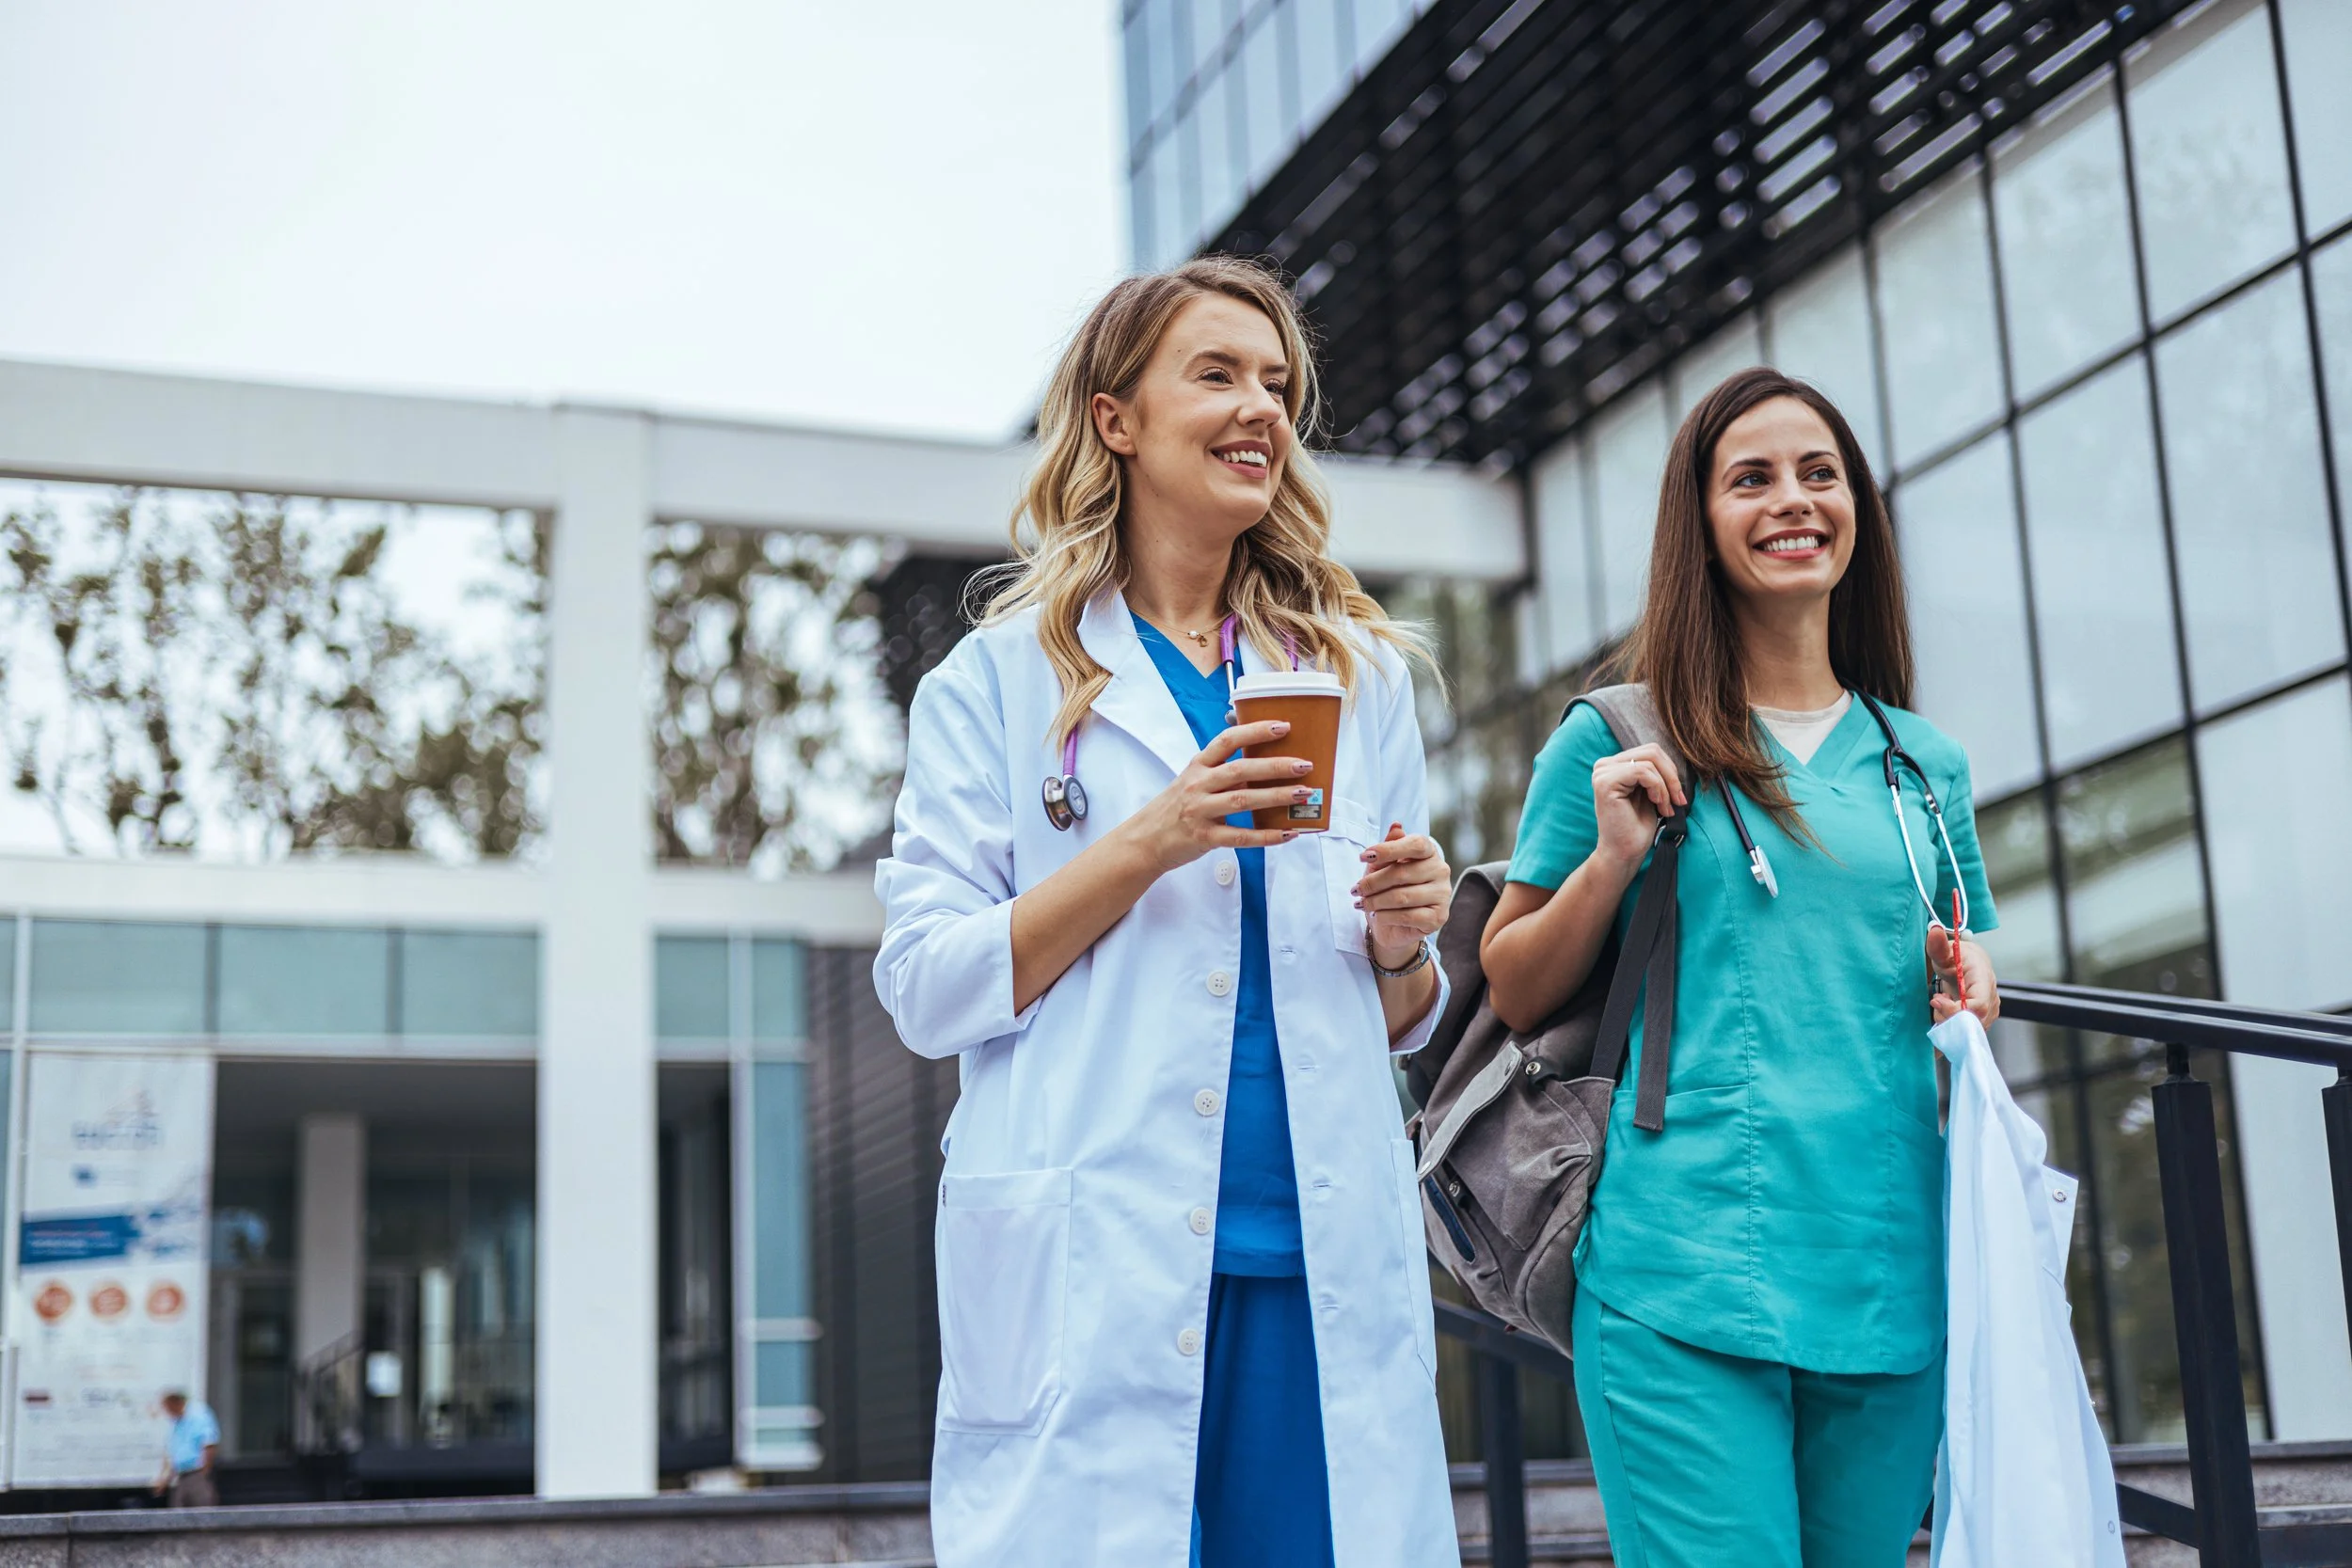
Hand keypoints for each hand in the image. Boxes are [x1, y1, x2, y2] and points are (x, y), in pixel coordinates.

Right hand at [1123, 719, 1313, 872]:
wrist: (1145, 840)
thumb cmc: (1175, 808)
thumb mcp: (1192, 781)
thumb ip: (1222, 772)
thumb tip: (1264, 766)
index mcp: (1198, 766)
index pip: (1227, 741)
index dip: (1255, 731)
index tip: (1283, 727)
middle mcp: (1199, 785)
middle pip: (1241, 770)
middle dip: (1275, 766)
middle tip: (1304, 764)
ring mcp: (1201, 811)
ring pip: (1243, 801)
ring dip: (1276, 796)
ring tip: (1303, 794)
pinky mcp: (1205, 837)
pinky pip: (1240, 837)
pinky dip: (1266, 836)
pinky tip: (1287, 833)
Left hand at [1355, 824, 1451, 969]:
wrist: (1394, 925)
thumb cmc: (1387, 889)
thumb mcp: (1382, 866)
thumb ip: (1389, 847)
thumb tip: (1396, 826)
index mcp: (1429, 852)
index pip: (1415, 844)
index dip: (1388, 849)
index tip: (1363, 857)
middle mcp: (1440, 870)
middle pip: (1402, 873)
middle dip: (1372, 883)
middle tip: (1355, 890)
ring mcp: (1442, 894)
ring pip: (1402, 897)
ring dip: (1375, 901)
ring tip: (1362, 904)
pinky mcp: (1438, 917)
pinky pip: (1407, 916)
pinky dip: (1385, 916)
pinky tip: (1376, 915)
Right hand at [1591, 743, 1685, 870]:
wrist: (1624, 853)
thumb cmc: (1637, 827)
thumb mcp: (1650, 792)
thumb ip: (1655, 772)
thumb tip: (1675, 759)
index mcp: (1614, 765)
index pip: (1650, 751)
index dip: (1670, 771)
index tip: (1678, 796)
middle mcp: (1604, 765)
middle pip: (1652, 751)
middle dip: (1671, 776)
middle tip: (1678, 800)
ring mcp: (1602, 772)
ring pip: (1650, 761)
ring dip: (1666, 786)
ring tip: (1666, 807)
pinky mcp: (1605, 782)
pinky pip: (1643, 771)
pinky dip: (1658, 788)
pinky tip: (1657, 804)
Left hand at [1927, 926, 1998, 1023]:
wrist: (1968, 964)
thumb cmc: (1956, 957)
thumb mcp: (1944, 951)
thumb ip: (1937, 944)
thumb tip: (1934, 929)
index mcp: (1984, 979)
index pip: (1978, 1005)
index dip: (1955, 1009)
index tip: (1936, 1000)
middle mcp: (1991, 997)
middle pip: (1973, 1021)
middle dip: (1948, 1017)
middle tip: (1936, 1001)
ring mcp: (1990, 1011)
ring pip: (1970, 1029)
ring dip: (1949, 1021)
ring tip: (1942, 1001)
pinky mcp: (1984, 1019)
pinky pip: (1968, 1030)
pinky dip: (1953, 1025)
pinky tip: (1946, 1010)